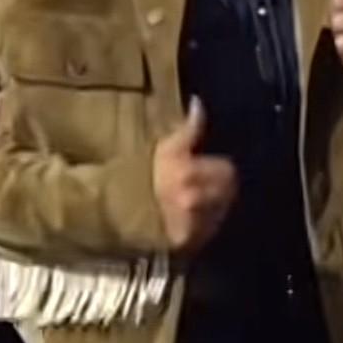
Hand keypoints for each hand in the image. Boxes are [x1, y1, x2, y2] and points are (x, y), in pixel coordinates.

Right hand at [151, 98, 237, 255]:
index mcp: (187, 170)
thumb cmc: (141, 172)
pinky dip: (204, 225)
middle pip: (228, 191)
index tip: (212, 168)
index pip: (227, 170)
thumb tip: (199, 102)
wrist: (114, 208)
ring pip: (220, 211)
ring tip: (197, 203)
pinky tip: (190, 219)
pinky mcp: (186, 240)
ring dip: (214, 206)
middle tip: (207, 186)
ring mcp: (190, 221)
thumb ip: (189, 127)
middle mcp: (192, 197)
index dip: (221, 168)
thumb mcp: (165, 147)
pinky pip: (208, 231)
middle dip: (222, 187)